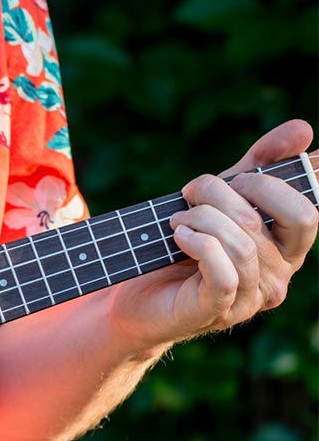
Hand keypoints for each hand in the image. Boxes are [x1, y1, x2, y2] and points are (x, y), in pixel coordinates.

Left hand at [110, 119, 317, 351]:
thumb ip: (259, 164)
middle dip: (227, 194)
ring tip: (176, 220)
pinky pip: (224, 272)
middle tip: (194, 193)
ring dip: (201, 219)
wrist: (138, 295)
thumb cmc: (182, 245)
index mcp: (286, 248)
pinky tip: (179, 237)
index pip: (307, 210)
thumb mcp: (220, 198)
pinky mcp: (219, 310)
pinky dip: (198, 244)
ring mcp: (250, 298)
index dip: (272, 183)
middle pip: (269, 221)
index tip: (234, 178)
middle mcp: (278, 276)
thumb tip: (303, 130)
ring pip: (243, 244)